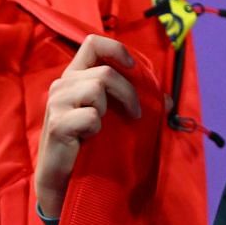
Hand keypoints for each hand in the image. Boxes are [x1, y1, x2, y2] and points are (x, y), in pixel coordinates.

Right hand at [34, 34, 140, 217]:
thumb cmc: (87, 144)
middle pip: (104, 72)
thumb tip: (168, 101)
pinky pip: (91, 116)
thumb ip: (131, 101)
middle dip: (128, 92)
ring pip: (96, 88)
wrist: (62, 181)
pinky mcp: (58, 124)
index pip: (92, 43)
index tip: (132, 67)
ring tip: (104, 127)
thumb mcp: (110, 117)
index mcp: (74, 77)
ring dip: (110, 110)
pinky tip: (90, 139)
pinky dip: (97, 128)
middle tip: (135, 114)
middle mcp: (62, 85)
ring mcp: (57, 103)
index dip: (116, 49)